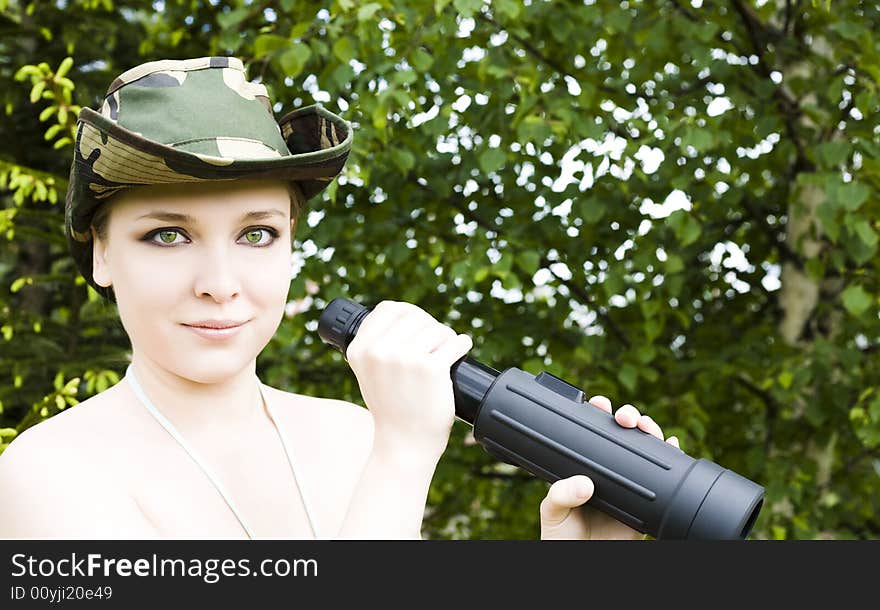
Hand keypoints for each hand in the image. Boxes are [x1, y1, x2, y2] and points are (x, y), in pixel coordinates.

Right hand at [345, 300, 472, 461]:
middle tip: (436, 343)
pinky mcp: (431, 368)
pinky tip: (461, 347)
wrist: (404, 443)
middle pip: (414, 316)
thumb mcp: (368, 372)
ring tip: (446, 350)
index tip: (418, 326)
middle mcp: (379, 351)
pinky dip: (462, 344)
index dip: (408, 314)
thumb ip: (375, 344)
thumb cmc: (390, 407)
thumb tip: (403, 313)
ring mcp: (405, 358)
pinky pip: (455, 342)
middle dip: (429, 326)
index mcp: (360, 349)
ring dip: (446, 337)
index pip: (388, 309)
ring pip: (436, 328)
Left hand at [539, 396, 679, 539]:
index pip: (592, 432)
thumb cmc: (561, 536)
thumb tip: (584, 484)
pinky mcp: (646, 503)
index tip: (599, 403)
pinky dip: (672, 457)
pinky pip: (665, 478)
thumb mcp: (551, 512)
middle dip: (628, 415)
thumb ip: (560, 496)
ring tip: (646, 426)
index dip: (598, 412)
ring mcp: (629, 484)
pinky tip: (672, 445)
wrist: (580, 562)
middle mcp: (607, 471)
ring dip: (650, 429)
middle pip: (623, 433)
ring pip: (645, 449)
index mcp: (583, 466)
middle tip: (624, 417)